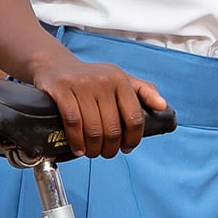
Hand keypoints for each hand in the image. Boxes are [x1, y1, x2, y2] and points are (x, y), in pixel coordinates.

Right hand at [33, 54, 166, 158]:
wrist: (55, 64)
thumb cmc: (90, 77)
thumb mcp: (119, 79)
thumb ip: (143, 91)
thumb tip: (162, 106)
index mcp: (120, 79)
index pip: (134, 117)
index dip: (133, 139)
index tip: (127, 148)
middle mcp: (104, 80)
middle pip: (113, 128)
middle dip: (110, 148)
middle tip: (106, 153)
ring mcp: (82, 85)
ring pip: (94, 129)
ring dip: (94, 149)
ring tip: (92, 152)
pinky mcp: (62, 89)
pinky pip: (73, 123)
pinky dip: (77, 141)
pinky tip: (78, 148)